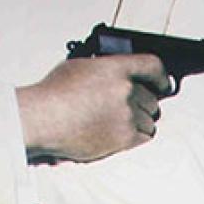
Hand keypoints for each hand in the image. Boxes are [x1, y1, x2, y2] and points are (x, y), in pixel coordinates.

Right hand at [17, 54, 171, 161]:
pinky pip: (145, 135)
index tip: (163, 84)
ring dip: (138, 121)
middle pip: (152, 98)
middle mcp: (126, 89)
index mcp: (116, 68)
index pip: (154, 66)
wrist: (41, 120)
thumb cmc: (52, 94)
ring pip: (149, 119)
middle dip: (142, 104)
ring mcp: (128, 114)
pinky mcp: (125, 137)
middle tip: (124, 108)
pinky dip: (136, 135)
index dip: (161, 77)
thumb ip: (107, 69)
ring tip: (115, 122)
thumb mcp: (80, 67)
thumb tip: (121, 73)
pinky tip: (119, 133)